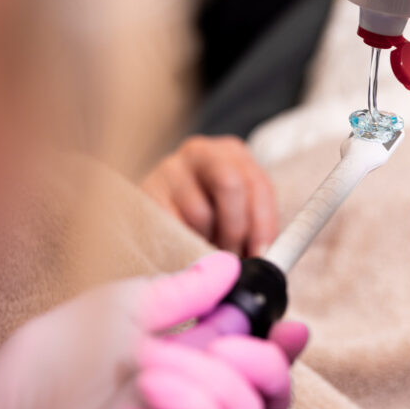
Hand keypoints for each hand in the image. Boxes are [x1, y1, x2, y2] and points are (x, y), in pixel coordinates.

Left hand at [0, 252, 306, 408]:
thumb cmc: (37, 373)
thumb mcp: (111, 310)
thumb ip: (174, 293)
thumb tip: (226, 267)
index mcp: (178, 370)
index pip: (248, 367)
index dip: (279, 347)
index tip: (293, 324)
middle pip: (266, 392)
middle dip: (260, 354)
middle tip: (229, 339)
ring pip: (248, 406)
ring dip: (212, 371)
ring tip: (157, 363)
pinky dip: (196, 397)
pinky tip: (157, 383)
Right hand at [142, 136, 277, 256]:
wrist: (156, 209)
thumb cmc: (208, 210)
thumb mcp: (237, 207)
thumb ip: (253, 223)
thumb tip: (264, 257)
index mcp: (231, 152)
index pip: (257, 183)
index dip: (263, 224)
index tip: (262, 254)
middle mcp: (200, 151)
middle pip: (230, 184)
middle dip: (236, 228)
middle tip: (233, 256)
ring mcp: (170, 169)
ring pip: (201, 212)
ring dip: (209, 241)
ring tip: (207, 252)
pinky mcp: (146, 193)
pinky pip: (172, 227)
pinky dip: (184, 245)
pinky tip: (186, 250)